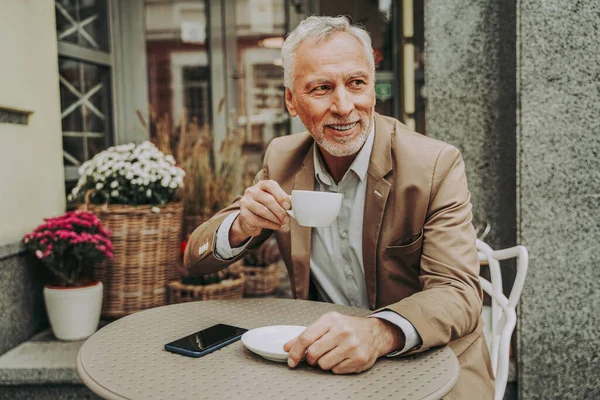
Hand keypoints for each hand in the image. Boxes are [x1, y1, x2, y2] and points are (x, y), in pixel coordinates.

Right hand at [229, 180, 290, 246]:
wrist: (249, 219)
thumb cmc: (265, 207)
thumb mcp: (273, 201)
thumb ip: (281, 201)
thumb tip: (291, 207)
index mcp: (261, 185)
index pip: (271, 186)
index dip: (281, 195)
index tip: (288, 206)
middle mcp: (251, 191)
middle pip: (268, 199)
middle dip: (279, 210)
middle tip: (286, 218)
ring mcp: (246, 202)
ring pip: (263, 211)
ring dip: (275, 218)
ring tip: (282, 222)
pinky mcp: (243, 214)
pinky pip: (259, 221)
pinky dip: (271, 224)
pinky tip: (277, 226)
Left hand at [283, 312, 403, 373]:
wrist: (374, 332)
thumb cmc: (347, 328)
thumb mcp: (327, 324)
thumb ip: (306, 335)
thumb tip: (287, 347)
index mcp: (331, 320)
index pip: (306, 337)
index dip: (295, 351)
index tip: (291, 359)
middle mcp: (342, 331)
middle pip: (313, 353)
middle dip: (310, 358)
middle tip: (314, 356)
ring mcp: (352, 346)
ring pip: (323, 364)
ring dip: (323, 363)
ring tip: (331, 355)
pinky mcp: (359, 359)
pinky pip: (336, 370)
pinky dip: (335, 367)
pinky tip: (342, 358)